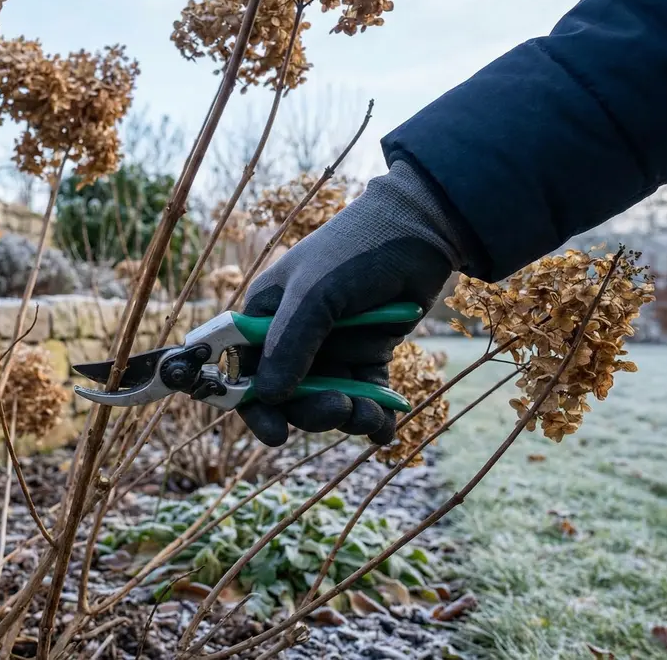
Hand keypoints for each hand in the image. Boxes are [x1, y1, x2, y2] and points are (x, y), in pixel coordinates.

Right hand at [237, 160, 474, 446]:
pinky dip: (374, 415)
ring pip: (329, 400)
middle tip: (340, 410)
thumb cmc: (354, 252)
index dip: (255, 405)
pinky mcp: (368, 355)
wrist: (420, 231)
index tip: (276, 435)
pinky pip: (364, 396)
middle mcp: (294, 336)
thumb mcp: (314, 295)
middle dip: (313, 411)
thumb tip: (266, 396)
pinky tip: (385, 428)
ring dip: (347, 415)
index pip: (246, 371)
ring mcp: (332, 348)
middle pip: (290, 395)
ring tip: (370, 416)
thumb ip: (289, 344)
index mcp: (266, 316)